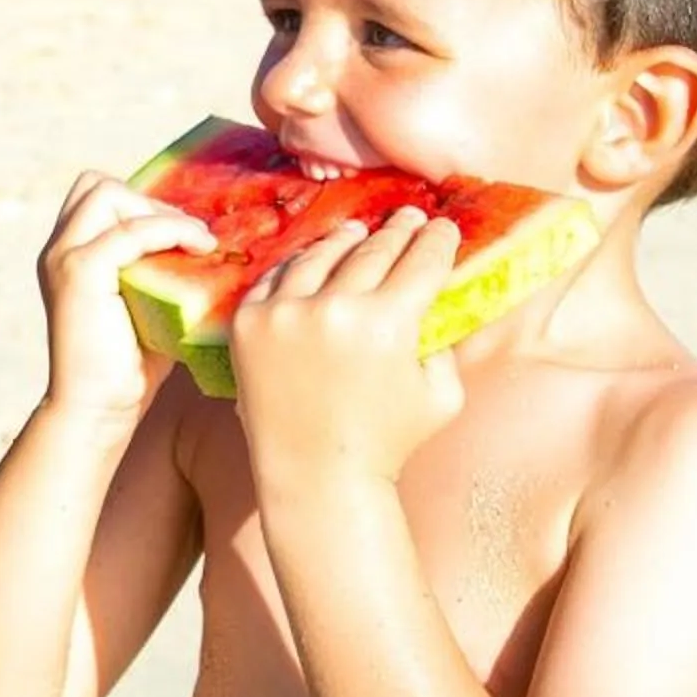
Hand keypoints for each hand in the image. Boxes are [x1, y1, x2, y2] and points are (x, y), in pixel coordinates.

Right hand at [37, 172, 210, 421]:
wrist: (98, 410)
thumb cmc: (128, 366)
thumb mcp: (145, 303)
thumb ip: (158, 269)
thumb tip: (210, 245)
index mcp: (69, 254)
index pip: (96, 195)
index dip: (141, 203)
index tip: (180, 235)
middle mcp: (58, 249)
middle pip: (97, 184)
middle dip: (149, 202)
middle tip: (188, 237)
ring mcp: (64, 258)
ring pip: (108, 194)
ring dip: (160, 212)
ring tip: (197, 243)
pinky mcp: (79, 273)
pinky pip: (130, 230)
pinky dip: (170, 231)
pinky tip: (199, 251)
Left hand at [231, 208, 468, 491]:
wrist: (316, 478)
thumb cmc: (388, 443)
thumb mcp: (442, 394)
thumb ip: (447, 342)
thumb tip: (441, 299)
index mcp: (388, 323)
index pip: (421, 260)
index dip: (437, 240)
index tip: (443, 228)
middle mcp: (334, 307)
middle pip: (374, 251)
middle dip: (398, 232)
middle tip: (410, 219)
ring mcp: (285, 312)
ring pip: (322, 255)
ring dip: (346, 240)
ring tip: (358, 233)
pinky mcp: (248, 323)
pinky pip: (278, 278)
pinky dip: (299, 266)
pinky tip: (313, 260)